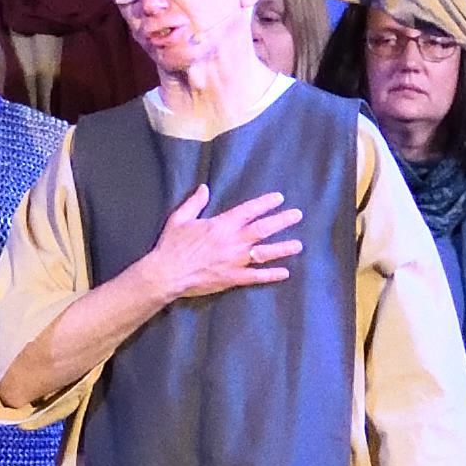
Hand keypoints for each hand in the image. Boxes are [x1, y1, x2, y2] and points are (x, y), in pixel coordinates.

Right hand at [126, 186, 303, 305]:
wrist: (166, 273)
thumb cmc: (171, 245)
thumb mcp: (179, 218)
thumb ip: (195, 202)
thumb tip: (204, 188)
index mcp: (221, 224)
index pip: (249, 210)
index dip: (265, 203)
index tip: (279, 198)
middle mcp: (232, 241)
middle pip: (263, 229)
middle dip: (282, 221)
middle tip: (297, 215)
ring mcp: (234, 261)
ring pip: (265, 253)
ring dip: (283, 248)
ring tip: (298, 245)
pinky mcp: (232, 278)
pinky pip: (256, 276)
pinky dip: (271, 275)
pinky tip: (285, 273)